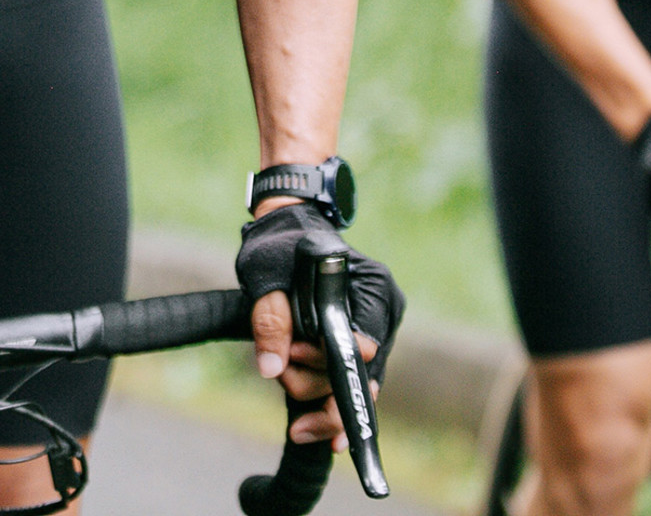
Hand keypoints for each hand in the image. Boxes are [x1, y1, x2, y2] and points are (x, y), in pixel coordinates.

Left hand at [236, 203, 404, 445]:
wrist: (287, 226)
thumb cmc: (280, 245)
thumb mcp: (267, 276)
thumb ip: (271, 320)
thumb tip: (271, 369)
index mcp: (373, 288)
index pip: (363, 347)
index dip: (328, 365)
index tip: (293, 364)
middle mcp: (384, 312)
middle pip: (360, 374)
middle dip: (315, 382)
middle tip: (280, 372)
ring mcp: (376, 329)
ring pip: (353, 382)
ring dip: (313, 387)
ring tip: (281, 369)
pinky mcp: (361, 341)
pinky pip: (349, 379)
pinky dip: (327, 395)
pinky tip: (311, 424)